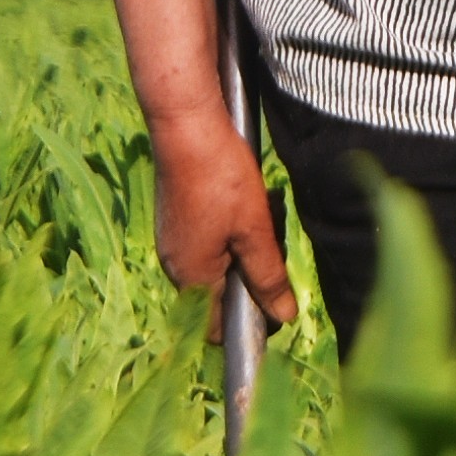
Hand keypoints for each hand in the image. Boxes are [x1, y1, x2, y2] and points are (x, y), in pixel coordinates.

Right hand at [152, 121, 299, 336]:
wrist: (186, 126)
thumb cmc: (222, 178)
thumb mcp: (255, 230)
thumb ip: (268, 277)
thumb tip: (284, 317)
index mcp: (192, 277)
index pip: (216, 329)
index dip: (249, 325)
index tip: (277, 306)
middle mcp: (175, 266)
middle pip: (216, 299)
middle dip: (248, 286)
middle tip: (273, 256)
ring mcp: (171, 243)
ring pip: (213, 270)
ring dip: (240, 259)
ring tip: (260, 227)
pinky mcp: (174, 221)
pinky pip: (205, 247)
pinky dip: (228, 240)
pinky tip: (242, 212)